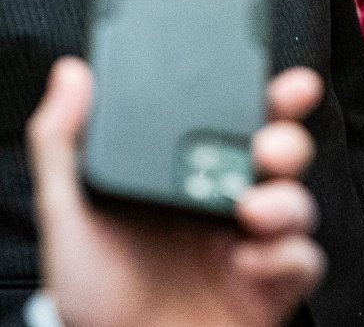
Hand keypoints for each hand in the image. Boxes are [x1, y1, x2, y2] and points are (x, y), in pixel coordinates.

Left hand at [28, 58, 325, 326]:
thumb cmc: (88, 291)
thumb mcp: (64, 210)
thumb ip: (61, 142)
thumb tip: (69, 72)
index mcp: (182, 171)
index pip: (230, 119)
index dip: (262, 93)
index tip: (279, 79)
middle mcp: (222, 202)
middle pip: (278, 152)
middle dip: (288, 138)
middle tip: (269, 145)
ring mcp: (248, 245)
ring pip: (298, 202)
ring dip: (287, 198)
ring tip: (253, 210)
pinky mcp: (266, 289)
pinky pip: (302, 262)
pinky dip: (287, 256)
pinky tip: (250, 261)